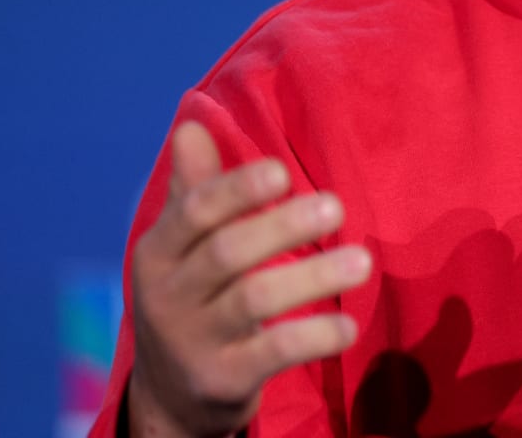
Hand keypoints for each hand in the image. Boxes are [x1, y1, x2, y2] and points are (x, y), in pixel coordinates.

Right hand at [126, 121, 371, 437]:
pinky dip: (313, 338)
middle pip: (227, 252)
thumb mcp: (180, 247)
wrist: (170, 395)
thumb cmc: (189, 297)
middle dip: (282, 226)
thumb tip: (191, 126)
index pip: (194, 211)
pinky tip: (349, 326)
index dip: (237, 189)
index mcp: (158, 251)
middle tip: (337, 206)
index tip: (283, 171)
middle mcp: (168, 296)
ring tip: (363, 261)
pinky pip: (272, 354)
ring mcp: (194, 342)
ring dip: (312, 278)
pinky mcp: (222, 381)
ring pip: (254, 302)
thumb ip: (193, 189)